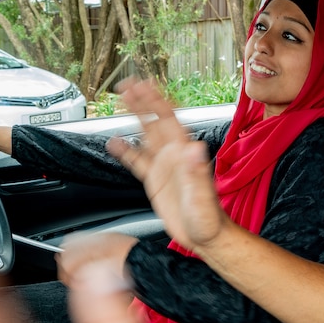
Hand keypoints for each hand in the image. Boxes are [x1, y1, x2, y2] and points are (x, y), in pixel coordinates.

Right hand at [107, 78, 229, 250]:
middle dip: (142, 101)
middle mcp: (174, 155)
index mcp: (184, 154)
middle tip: (126, 85)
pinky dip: (125, 150)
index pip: (169, 119)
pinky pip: (137, 161)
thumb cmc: (209, 219)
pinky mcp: (156, 180)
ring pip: (146, 135)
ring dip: (134, 117)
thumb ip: (196, 172)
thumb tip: (194, 147)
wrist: (205, 237)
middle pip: (155, 121)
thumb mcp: (202, 197)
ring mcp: (164, 167)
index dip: (156, 100)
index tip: (143, 85)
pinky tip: (114, 142)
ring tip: (120, 101)